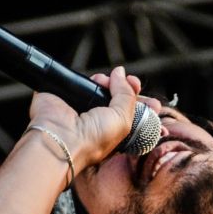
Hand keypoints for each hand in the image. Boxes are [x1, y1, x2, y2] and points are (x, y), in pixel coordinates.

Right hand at [26, 66, 143, 169]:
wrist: (60, 137)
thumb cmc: (92, 139)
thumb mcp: (123, 120)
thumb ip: (127, 95)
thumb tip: (121, 74)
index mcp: (116, 133)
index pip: (135, 117)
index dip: (144, 106)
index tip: (152, 101)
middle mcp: (102, 121)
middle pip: (120, 99)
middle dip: (129, 89)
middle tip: (133, 83)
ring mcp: (86, 108)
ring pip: (103, 89)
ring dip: (110, 82)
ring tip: (108, 83)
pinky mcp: (71, 97)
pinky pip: (85, 82)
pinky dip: (93, 79)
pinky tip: (98, 80)